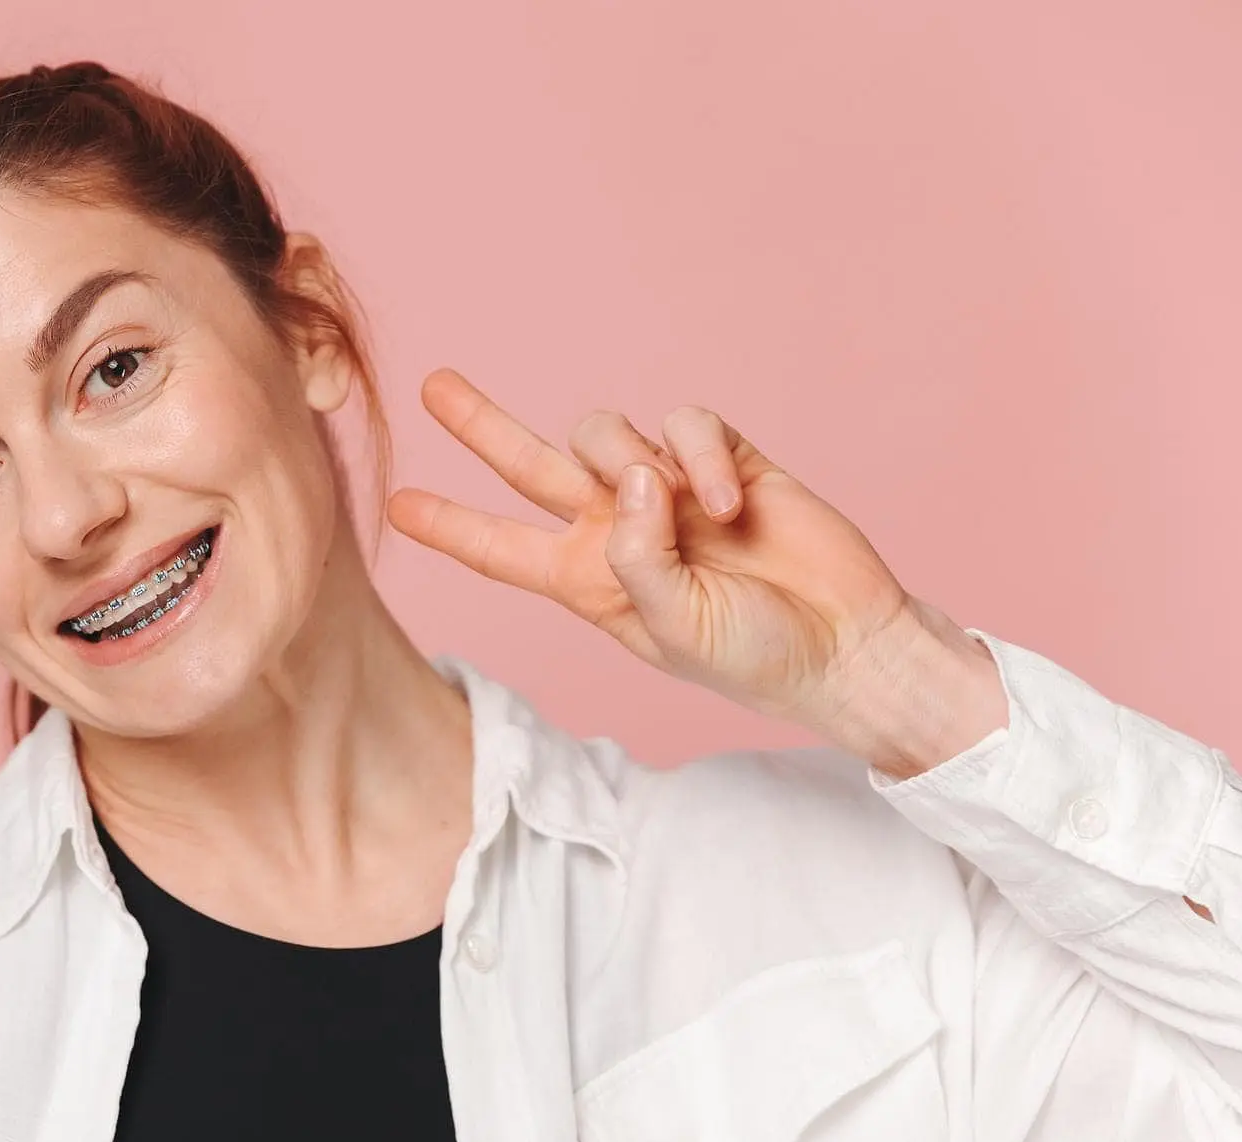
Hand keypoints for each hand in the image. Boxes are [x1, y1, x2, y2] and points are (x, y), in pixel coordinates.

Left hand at [387, 369, 1002, 767]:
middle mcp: (614, 527)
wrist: (842, 640)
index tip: (398, 504)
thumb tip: (629, 475)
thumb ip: (635, 555)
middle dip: (481, 425)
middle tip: (433, 388)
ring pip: (606, 432)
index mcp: (585, 579)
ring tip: (695, 514)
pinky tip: (733, 503)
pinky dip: (703, 458)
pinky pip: (685, 425)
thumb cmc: (752, 652)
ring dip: (637, 462)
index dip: (450, 526)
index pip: (499, 548)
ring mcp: (666, 489)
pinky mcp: (723, 458)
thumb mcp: (673, 626)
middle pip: (528, 464)